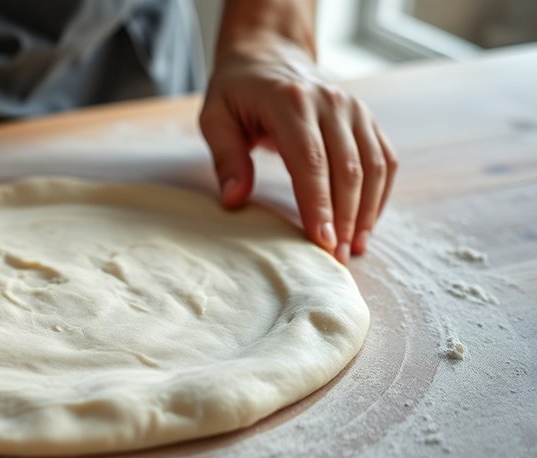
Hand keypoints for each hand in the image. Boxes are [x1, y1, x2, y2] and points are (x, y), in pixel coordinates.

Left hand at [199, 31, 397, 261]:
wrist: (268, 55)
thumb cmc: (237, 93)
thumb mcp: (215, 118)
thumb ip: (226, 159)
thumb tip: (234, 200)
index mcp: (290, 102)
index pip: (311, 160)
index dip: (319, 204)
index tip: (322, 241)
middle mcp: (331, 103)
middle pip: (348, 168)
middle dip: (345, 218)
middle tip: (337, 259)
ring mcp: (354, 109)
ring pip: (373, 166)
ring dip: (367, 212)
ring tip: (355, 249)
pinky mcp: (366, 119)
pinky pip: (384, 160)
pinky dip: (379, 195)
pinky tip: (365, 224)